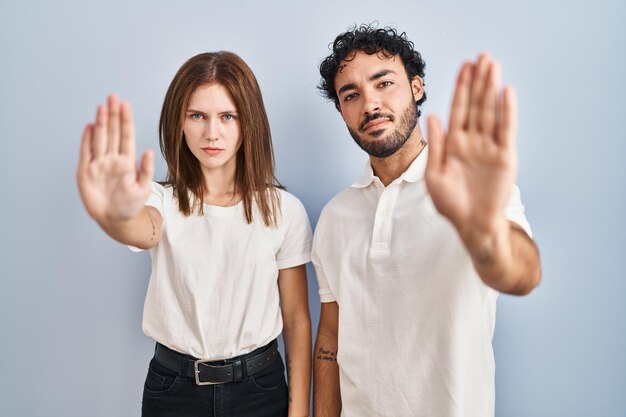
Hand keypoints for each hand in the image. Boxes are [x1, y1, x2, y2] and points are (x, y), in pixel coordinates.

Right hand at [76, 95, 153, 223]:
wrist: (115, 219)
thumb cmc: (131, 205)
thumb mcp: (143, 189)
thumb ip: (145, 170)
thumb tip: (148, 151)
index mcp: (127, 161)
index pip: (126, 136)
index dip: (125, 120)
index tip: (125, 105)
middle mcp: (112, 159)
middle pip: (112, 133)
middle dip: (112, 115)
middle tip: (113, 97)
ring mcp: (99, 164)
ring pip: (99, 139)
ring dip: (100, 123)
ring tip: (102, 106)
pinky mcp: (86, 172)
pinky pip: (86, 152)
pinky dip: (86, 140)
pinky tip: (89, 126)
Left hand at [425, 53, 516, 243]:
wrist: (472, 224)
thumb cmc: (450, 203)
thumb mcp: (434, 174)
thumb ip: (435, 144)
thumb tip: (432, 116)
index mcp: (454, 143)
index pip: (458, 108)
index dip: (461, 87)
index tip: (464, 66)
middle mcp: (472, 141)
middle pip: (476, 104)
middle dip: (478, 81)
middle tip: (482, 57)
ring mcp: (489, 147)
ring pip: (490, 111)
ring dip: (491, 88)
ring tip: (493, 65)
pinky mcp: (504, 156)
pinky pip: (505, 129)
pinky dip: (506, 111)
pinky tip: (506, 92)